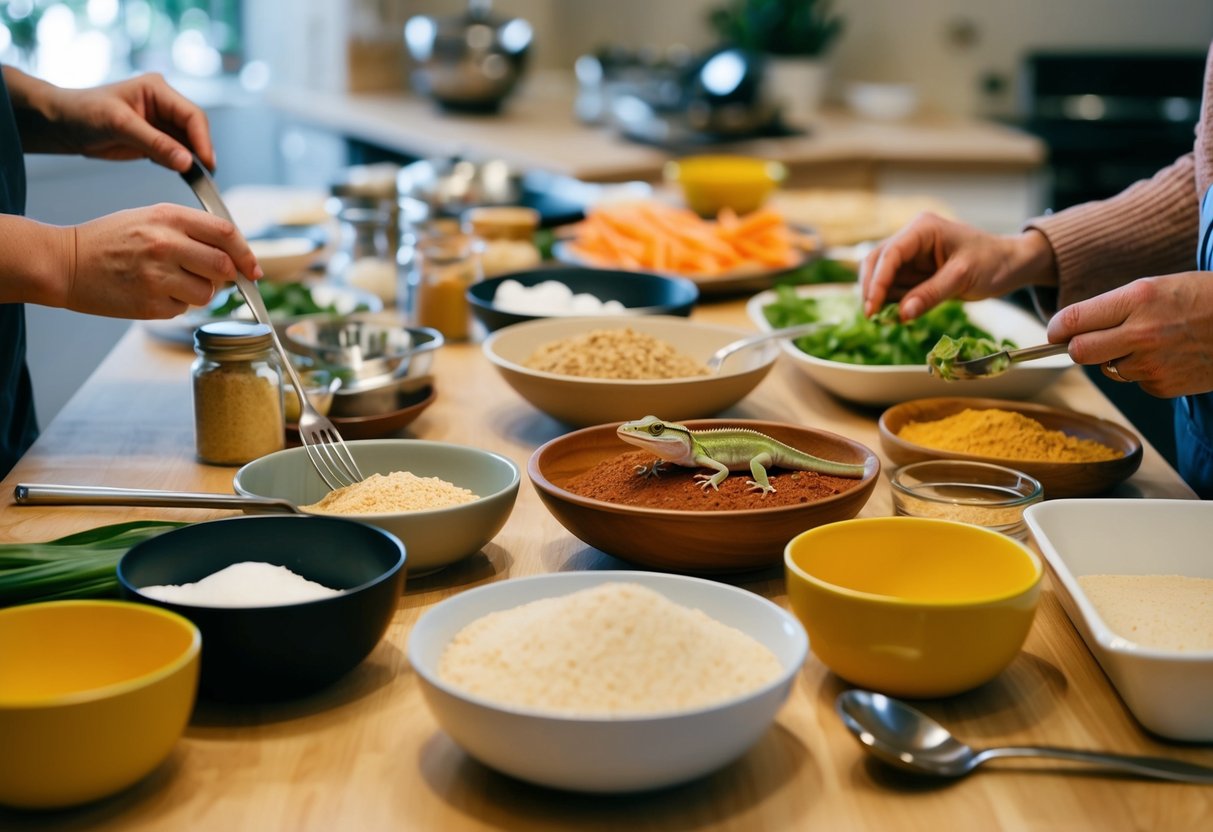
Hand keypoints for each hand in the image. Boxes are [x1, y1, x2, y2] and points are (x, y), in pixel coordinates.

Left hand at [34, 72, 213, 171]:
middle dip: (200, 152)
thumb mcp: (120, 126)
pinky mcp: (156, 139)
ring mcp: (161, 122)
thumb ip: (156, 144)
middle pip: (195, 130)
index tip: (207, 164)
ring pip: (189, 143)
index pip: (192, 115)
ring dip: (192, 160)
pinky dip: (180, 164)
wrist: (63, 124)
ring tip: (195, 178)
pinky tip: (176, 171)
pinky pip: (177, 153)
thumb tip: (187, 163)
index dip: (203, 140)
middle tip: (205, 176)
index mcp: (158, 90)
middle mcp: (164, 104)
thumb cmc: (84, 113)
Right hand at [65, 204, 261, 318]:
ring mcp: (158, 275)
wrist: (66, 262)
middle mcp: (166, 244)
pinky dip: (175, 305)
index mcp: (168, 217)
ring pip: (208, 293)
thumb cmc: (110, 240)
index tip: (253, 268)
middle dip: (225, 276)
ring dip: (200, 292)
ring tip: (172, 282)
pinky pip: (183, 309)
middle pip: (224, 266)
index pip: (225, 233)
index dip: (246, 253)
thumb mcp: (150, 219)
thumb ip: (191, 231)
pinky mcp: (150, 304)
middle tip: (210, 277)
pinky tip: (152, 292)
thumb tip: (234, 254)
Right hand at [859, 212, 1056, 318]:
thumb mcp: (963, 278)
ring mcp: (912, 255)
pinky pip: (895, 286)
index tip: (872, 308)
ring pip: (882, 275)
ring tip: (883, 319)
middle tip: (872, 317)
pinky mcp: (916, 271)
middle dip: (871, 289)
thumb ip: (930, 294)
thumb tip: (901, 314)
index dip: (876, 281)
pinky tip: (894, 315)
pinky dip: (891, 300)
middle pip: (877, 262)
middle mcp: (912, 238)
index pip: (890, 254)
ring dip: (879, 296)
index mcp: (923, 229)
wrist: (1011, 264)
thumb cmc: (993, 263)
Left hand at [1048, 273, 1212, 397]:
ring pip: (1106, 368)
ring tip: (1147, 341)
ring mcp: (1151, 364)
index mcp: (1137, 300)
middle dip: (1076, 347)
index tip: (1054, 331)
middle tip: (1086, 340)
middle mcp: (1141, 333)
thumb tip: (1069, 328)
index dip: (1056, 328)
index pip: (1073, 320)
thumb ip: (1112, 307)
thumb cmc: (1201, 299)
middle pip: (1078, 352)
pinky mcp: (1162, 386)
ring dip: (1114, 358)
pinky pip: (1134, 381)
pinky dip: (1142, 371)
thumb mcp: (1155, 288)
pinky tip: (1167, 356)